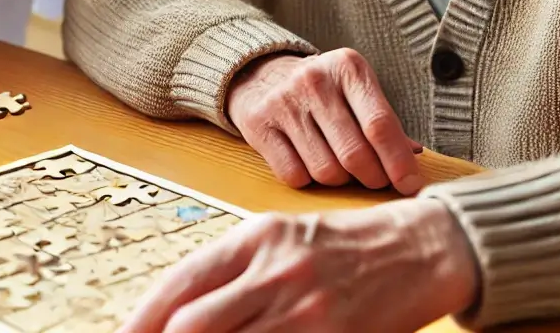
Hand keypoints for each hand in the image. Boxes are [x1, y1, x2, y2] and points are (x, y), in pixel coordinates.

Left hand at [119, 198, 479, 332]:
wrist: (415, 248)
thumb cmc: (342, 242)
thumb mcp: (281, 236)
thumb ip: (234, 269)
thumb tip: (182, 310)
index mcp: (256, 237)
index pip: (183, 281)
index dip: (145, 315)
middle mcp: (273, 270)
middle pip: (194, 324)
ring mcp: (303, 308)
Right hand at [226, 51, 423, 194]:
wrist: (262, 73)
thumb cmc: (323, 89)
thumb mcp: (356, 89)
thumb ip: (383, 121)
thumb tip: (414, 155)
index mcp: (347, 67)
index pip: (380, 125)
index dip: (399, 163)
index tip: (410, 186)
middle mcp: (315, 81)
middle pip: (355, 155)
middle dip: (373, 178)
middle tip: (376, 180)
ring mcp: (284, 102)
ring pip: (326, 171)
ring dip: (339, 180)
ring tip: (339, 165)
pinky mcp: (259, 124)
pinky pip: (294, 176)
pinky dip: (307, 180)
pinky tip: (308, 162)